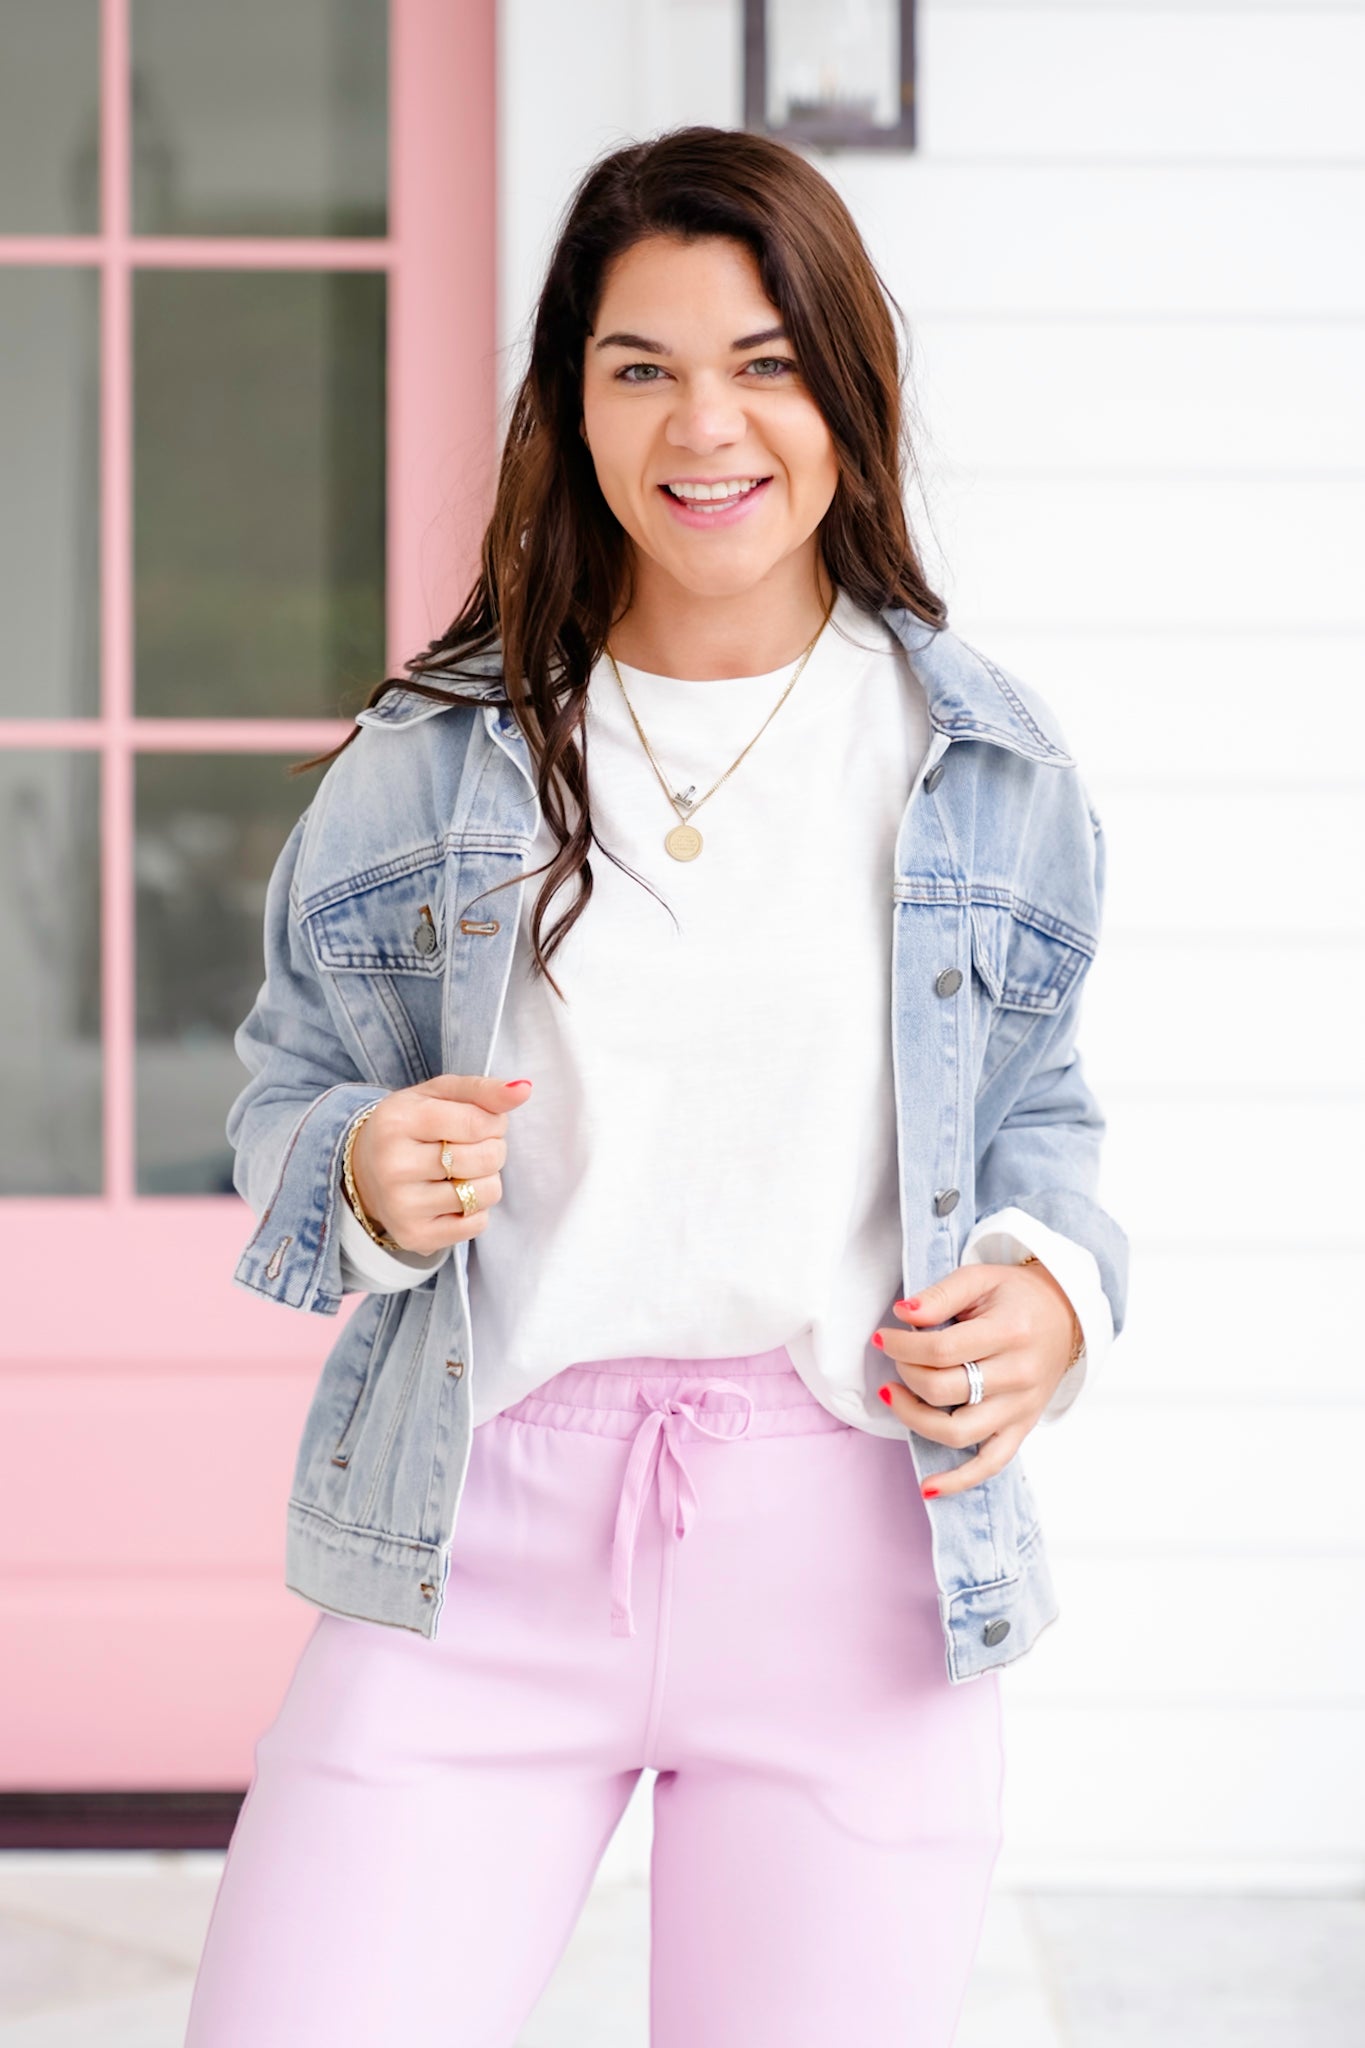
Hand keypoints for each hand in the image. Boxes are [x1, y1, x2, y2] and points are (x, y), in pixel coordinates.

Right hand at [349, 1074, 532, 1253]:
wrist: (365, 1170)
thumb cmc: (411, 1126)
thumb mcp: (439, 1095)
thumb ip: (482, 1090)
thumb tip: (524, 1089)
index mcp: (399, 1121)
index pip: (477, 1122)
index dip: (495, 1123)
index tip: (485, 1123)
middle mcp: (395, 1165)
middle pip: (485, 1158)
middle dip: (493, 1149)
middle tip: (472, 1147)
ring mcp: (402, 1205)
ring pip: (485, 1193)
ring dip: (486, 1180)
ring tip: (462, 1172)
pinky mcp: (414, 1235)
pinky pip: (477, 1224)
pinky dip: (476, 1209)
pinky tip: (452, 1196)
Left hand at [872, 1261, 1081, 1494]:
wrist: (1064, 1315)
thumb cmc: (1015, 1296)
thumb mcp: (980, 1278)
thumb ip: (941, 1295)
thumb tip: (903, 1314)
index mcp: (1011, 1332)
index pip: (941, 1349)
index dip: (901, 1346)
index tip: (883, 1338)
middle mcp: (1019, 1375)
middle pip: (944, 1390)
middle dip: (906, 1373)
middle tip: (897, 1358)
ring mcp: (1021, 1408)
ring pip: (958, 1432)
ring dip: (914, 1418)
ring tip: (895, 1395)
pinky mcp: (1022, 1428)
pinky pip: (991, 1465)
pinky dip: (959, 1481)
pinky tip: (928, 1487)